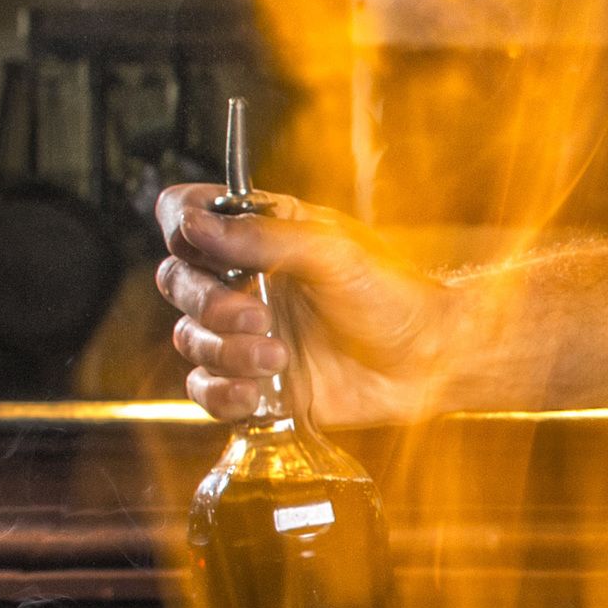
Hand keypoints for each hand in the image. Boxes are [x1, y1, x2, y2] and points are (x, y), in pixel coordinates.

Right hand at [154, 190, 459, 424]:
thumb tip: (195, 225)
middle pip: (177, 281)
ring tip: (279, 357)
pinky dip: (221, 393)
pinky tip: (257, 392)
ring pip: (190, 339)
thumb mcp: (333, 252)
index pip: (186, 214)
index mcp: (260, 236)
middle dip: (208, 302)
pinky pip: (205, 389)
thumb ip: (264, 237)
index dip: (179, 226)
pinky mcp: (255, 383)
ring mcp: (246, 334)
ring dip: (225, 351)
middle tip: (261, 317)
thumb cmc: (393, 296)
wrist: (429, 361)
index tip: (199, 245)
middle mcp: (244, 282)